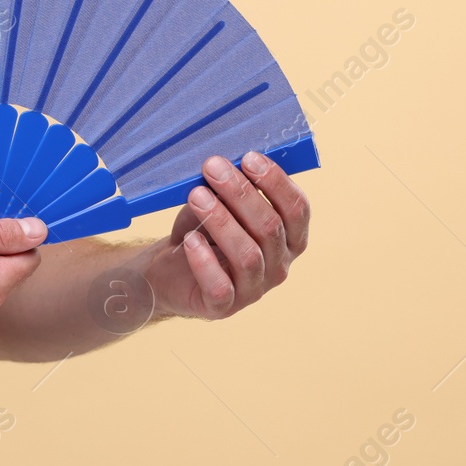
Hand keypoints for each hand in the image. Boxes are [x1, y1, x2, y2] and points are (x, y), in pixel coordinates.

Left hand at [144, 151, 310, 320]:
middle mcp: (279, 266)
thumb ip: (227, 189)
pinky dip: (204, 261)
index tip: (249, 158)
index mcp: (288, 238)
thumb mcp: (217, 204)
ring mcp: (253, 290)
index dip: (277, 182)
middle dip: (241, 193)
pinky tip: (190, 240)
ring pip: (248, 254)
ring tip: (197, 196)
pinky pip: (220, 286)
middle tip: (213, 168)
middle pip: (270, 227)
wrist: (168, 270)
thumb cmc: (201, 231)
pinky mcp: (223, 307)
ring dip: (222, 221)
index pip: (297, 209)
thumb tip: (228, 163)